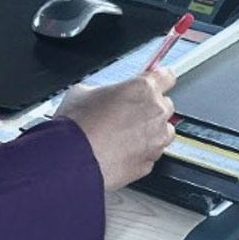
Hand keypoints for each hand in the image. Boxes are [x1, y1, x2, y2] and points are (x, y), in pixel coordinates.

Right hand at [55, 69, 176, 190]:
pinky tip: (121, 152)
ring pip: (163, 132)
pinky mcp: (149, 163)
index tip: (159, 81)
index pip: (166, 76)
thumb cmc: (77, 126)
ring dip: (151, 131)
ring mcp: (155, 140)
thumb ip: (104, 90)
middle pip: (165, 105)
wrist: (71, 159)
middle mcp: (154, 113)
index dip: (161, 78)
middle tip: (128, 113)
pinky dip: (141, 153)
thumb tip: (103, 95)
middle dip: (150, 108)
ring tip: (126, 136)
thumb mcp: (84, 91)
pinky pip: (151, 154)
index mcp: (142, 88)